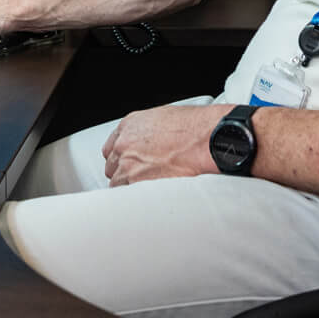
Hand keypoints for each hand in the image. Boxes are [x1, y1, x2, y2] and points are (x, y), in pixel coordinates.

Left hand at [102, 103, 234, 186]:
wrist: (206, 140)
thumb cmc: (195, 128)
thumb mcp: (165, 118)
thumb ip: (149, 132)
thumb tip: (151, 142)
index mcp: (130, 126)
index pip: (112, 147)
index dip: (121, 157)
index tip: (128, 163)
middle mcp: (124, 145)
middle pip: (112, 165)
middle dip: (124, 171)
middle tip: (142, 176)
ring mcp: (129, 165)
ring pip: (118, 183)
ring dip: (130, 187)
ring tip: (150, 188)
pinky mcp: (137, 184)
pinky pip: (128, 197)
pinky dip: (137, 199)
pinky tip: (150, 197)